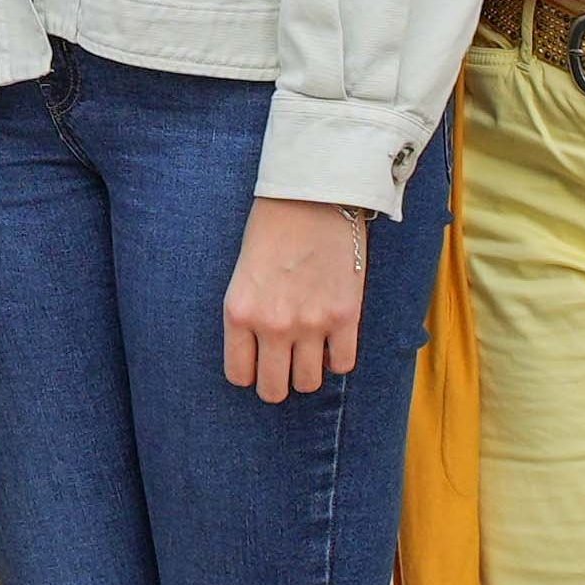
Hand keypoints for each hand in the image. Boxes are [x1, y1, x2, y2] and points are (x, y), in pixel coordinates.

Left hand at [220, 196, 367, 401]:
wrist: (313, 195)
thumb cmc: (273, 227)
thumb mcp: (243, 273)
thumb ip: (250, 314)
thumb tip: (262, 350)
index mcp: (239, 313)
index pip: (239, 375)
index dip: (251, 373)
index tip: (259, 362)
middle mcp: (272, 325)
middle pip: (274, 389)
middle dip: (278, 383)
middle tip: (285, 367)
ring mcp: (310, 323)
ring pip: (309, 383)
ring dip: (308, 372)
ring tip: (310, 352)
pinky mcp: (345, 316)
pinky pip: (342, 364)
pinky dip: (337, 358)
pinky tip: (333, 341)